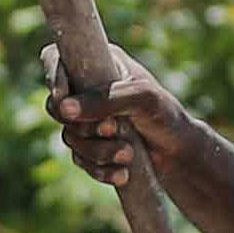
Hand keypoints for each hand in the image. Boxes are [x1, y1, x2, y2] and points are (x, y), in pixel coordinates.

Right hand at [47, 46, 168, 188]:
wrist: (180, 152)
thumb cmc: (165, 114)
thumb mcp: (142, 99)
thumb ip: (105, 100)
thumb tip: (65, 108)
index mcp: (99, 64)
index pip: (56, 58)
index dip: (53, 76)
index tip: (63, 97)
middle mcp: (87, 89)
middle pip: (56, 106)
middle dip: (83, 125)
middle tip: (112, 130)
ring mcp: (87, 119)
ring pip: (70, 137)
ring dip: (97, 151)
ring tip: (128, 155)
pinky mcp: (90, 146)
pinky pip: (80, 160)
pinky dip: (99, 169)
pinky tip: (123, 174)